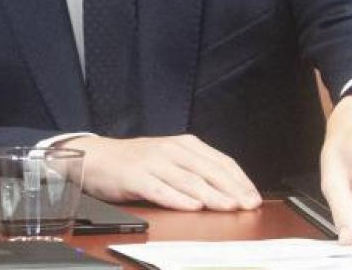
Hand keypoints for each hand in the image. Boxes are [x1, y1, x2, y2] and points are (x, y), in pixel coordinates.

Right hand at [58, 134, 261, 211]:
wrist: (98, 157)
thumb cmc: (138, 162)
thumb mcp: (171, 160)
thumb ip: (196, 171)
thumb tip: (228, 190)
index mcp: (185, 144)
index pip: (220, 161)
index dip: (239, 179)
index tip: (254, 196)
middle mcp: (172, 150)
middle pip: (208, 170)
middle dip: (232, 189)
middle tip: (248, 204)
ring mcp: (154, 162)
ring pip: (188, 180)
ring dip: (211, 194)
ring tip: (228, 206)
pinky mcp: (136, 176)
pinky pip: (160, 189)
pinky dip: (178, 198)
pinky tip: (192, 206)